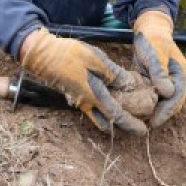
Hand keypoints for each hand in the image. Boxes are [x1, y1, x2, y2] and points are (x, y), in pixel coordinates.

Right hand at [20, 28, 146, 134]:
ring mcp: (79, 101)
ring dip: (113, 117)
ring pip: (99, 116)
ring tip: (127, 110)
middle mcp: (86, 103)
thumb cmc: (69, 55)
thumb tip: (128, 84)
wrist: (43, 55)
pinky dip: (104, 109)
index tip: (143, 130)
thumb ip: (113, 74)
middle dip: (123, 123)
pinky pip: (92, 108)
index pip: (116, 115)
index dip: (131, 124)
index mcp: (94, 95)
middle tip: (137, 121)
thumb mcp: (95, 59)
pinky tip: (111, 99)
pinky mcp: (75, 95)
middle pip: (108, 121)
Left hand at [133, 11, 185, 127]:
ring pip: (163, 100)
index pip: (177, 97)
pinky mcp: (156, 80)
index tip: (154, 122)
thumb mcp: (155, 54)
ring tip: (142, 121)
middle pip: (172, 102)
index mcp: (181, 73)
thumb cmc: (152, 40)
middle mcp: (176, 79)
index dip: (167, 111)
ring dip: (155, 110)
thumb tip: (168, 93)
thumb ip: (160, 72)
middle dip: (161, 114)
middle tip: (147, 126)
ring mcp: (167, 80)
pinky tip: (139, 109)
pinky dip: (148, 103)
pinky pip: (154, 95)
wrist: (148, 30)